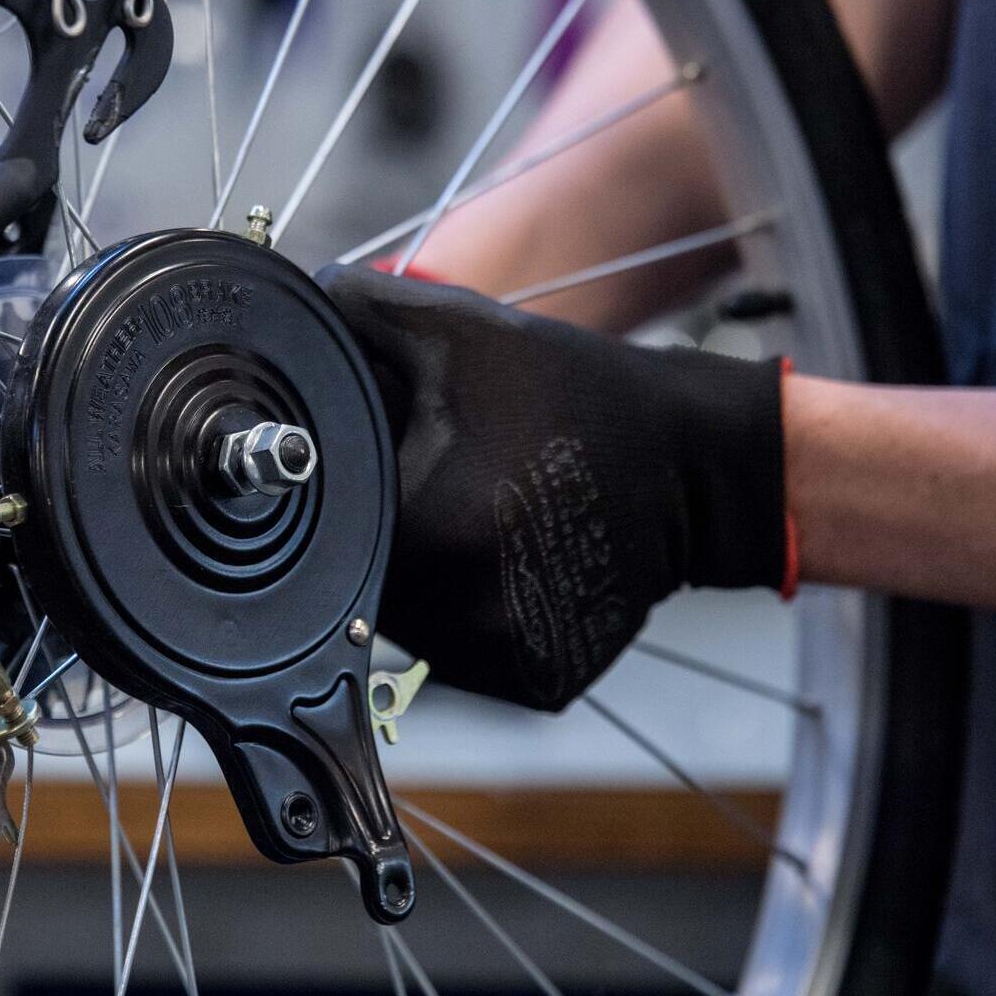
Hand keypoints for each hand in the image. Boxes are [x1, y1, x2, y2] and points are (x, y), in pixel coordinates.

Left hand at [317, 265, 788, 709]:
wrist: (692, 465)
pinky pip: (469, 652)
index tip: (390, 458)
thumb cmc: (577, 393)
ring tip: (484, 515)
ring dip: (429, 574)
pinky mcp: (535, 684)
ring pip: (415, 623)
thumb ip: (366, 315)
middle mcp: (458, 614)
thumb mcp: (462, 329)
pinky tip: (513, 558)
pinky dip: (477, 610)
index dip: (353, 483)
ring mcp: (499, 660)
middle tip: (449, 481)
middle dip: (389, 529)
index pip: (332, 520)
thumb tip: (303, 312)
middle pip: (367, 577)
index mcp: (425, 532)